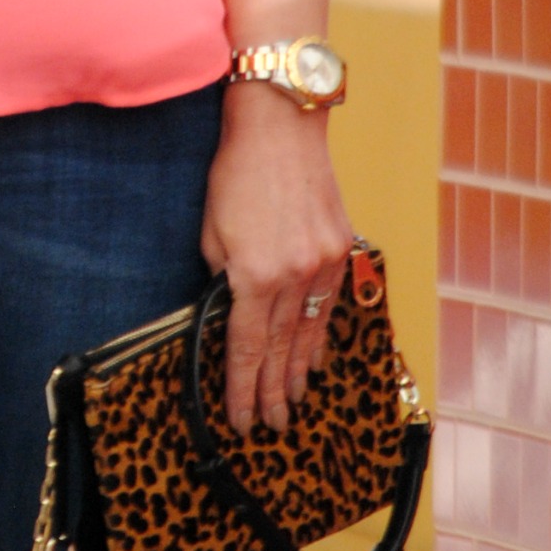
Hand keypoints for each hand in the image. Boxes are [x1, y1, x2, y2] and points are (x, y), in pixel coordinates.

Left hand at [200, 83, 353, 433]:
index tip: (241, 418)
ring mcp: (322, 262)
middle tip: (272, 425)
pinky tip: (315, 358)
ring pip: (309, 332)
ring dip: (299, 371)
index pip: (247, 347)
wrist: (282, 126)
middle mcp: (294, 275)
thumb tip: (227, 309)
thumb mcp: (210, 230)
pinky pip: (328, 304)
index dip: (242, 388)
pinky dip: (320, 334)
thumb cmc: (235, 173)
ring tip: (293, 402)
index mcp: (254, 274)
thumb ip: (220, 277)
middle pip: (281, 349)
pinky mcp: (339, 248)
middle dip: (272, 391)